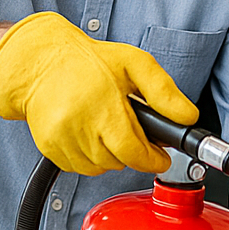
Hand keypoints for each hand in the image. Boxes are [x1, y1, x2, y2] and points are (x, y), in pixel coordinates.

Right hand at [0, 11, 197, 175]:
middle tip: (132, 133)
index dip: (153, 160)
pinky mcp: (48, 147)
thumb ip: (164, 92)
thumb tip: (187, 117)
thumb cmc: (89, 61)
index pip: (135, 153)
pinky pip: (78, 167)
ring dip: (110, 155)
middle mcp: (79, 125)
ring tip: (108, 129)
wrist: (41, 61)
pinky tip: (89, 134)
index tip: (160, 157)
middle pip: (119, 162)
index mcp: (103, 106)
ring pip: (99, 168)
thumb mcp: (134, 64)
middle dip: (132, 153)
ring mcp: (61, 139)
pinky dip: (90, 157)